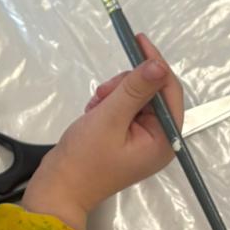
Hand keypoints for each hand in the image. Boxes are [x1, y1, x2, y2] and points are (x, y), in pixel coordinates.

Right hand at [21, 35, 183, 229]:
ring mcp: (142, 141)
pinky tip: (94, 113)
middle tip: (103, 93)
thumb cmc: (85, 159)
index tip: (139, 40)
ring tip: (95, 107)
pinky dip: (109, 105)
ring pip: (136, 98)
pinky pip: (125, 110)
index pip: (170, 91)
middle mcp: (160, 140)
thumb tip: (158, 65)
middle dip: (127, 86)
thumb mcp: (110, 118)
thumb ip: (135, 90)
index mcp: (165, 140)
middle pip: (153, 93)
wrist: (59, 188)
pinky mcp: (126, 139)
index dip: (155, 63)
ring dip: (115, 95)